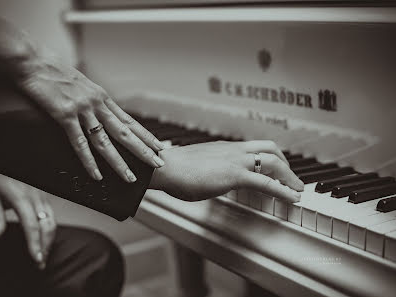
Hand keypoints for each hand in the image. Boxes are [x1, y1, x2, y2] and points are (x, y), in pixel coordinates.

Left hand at [0, 170, 55, 268]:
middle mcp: (36, 197)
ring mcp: (42, 197)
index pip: (31, 225)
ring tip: (44, 254)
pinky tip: (46, 239)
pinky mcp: (44, 197)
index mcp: (21, 198)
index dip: (35, 243)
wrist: (6, 162)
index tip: (36, 258)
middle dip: (46, 245)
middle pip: (47, 225)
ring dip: (50, 239)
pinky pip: (52, 215)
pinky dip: (51, 229)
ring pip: (52, 220)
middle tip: (41, 262)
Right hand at [19, 53, 164, 182]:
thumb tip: (101, 113)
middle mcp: (97, 104)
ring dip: (119, 162)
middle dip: (143, 150)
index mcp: (102, 97)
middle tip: (157, 163)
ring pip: (105, 141)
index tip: (159, 146)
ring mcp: (82, 109)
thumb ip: (93, 101)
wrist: (33, 62)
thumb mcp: (81, 85)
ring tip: (129, 177)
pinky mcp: (65, 114)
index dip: (145, 135)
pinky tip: (96, 174)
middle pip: (124, 132)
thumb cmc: (54, 72)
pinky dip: (88, 161)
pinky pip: (79, 143)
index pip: (129, 121)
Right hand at [149, 140, 303, 202]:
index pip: (254, 148)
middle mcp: (234, 150)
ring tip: (298, 189)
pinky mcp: (235, 175)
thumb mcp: (197, 166)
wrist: (166, 167)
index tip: (276, 166)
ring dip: (289, 176)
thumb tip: (209, 178)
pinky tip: (292, 197)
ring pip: (273, 162)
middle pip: (269, 149)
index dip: (269, 156)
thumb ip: (208, 170)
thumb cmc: (175, 169)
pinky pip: (266, 182)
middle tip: (292, 177)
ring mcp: (236, 161)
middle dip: (285, 163)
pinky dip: (283, 190)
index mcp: (225, 148)